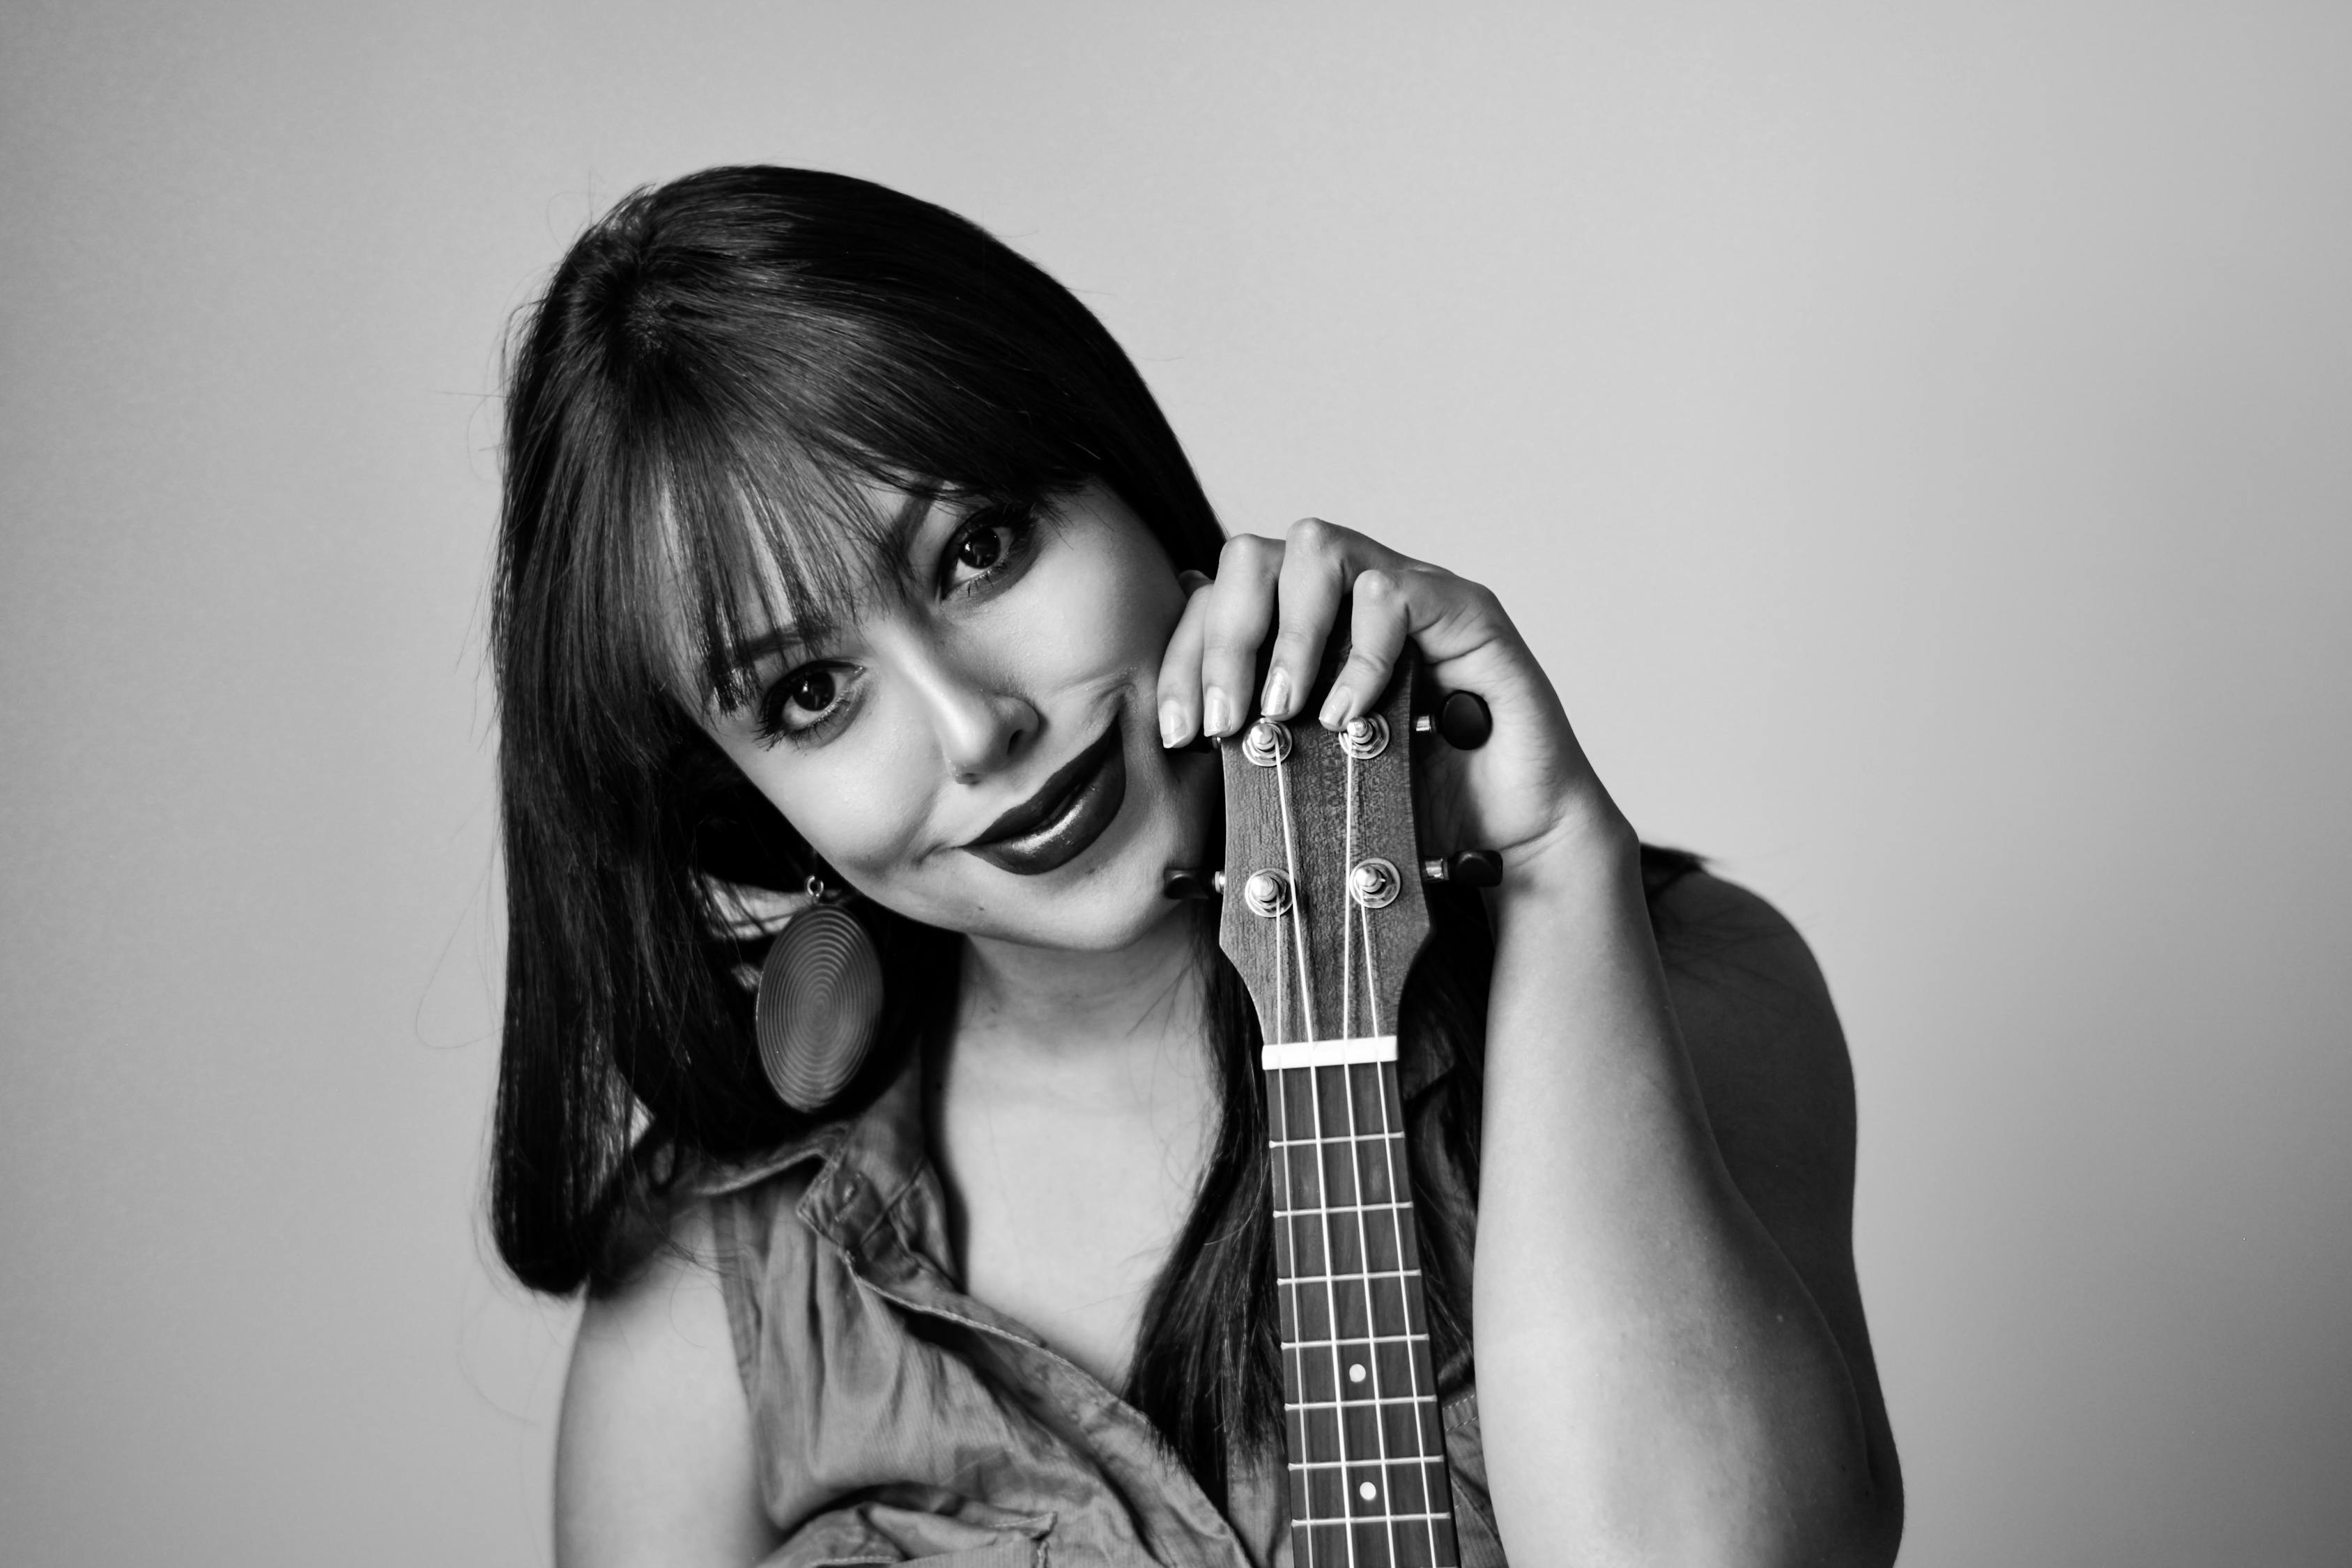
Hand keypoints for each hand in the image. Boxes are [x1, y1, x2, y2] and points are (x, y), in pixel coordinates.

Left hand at [1153, 518, 1628, 873]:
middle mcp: (1346, 597)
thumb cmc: (1411, 809)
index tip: (1180, 734)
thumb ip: (1248, 745)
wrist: (1512, 840)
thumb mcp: (1306, 781)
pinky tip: (1348, 716)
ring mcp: (1406, 593)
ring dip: (1287, 634)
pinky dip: (1362, 653)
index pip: (1216, 601)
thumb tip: (1170, 726)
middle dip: (1224, 639)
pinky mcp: (1463, 611)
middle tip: (1223, 723)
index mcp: (1299, 629)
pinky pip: (1394, 593)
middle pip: (1252, 556)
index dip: (1184, 659)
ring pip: (1318, 547)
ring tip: (1283, 712)